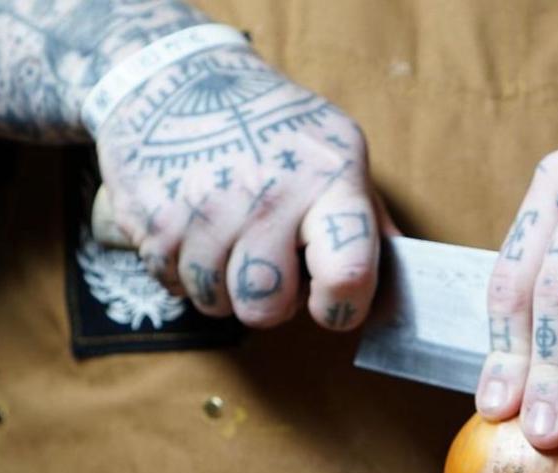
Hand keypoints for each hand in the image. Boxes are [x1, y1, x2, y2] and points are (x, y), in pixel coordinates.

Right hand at [93, 43, 384, 330]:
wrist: (179, 79)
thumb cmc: (273, 127)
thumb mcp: (336, 153)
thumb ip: (370, 222)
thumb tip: (404, 292)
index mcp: (328, 179)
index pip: (347, 271)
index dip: (341, 309)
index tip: (331, 304)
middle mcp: (266, 194)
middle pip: (266, 306)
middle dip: (270, 301)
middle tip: (269, 264)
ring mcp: (204, 207)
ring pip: (216, 303)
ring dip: (223, 287)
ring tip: (230, 241)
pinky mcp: (154, 220)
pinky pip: (173, 284)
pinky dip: (184, 272)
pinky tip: (196, 231)